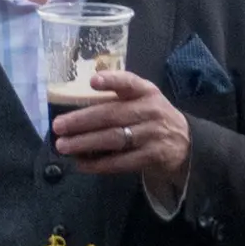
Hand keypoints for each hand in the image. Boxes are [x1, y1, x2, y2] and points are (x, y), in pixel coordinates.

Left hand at [49, 66, 188, 199]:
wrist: (186, 143)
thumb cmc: (153, 116)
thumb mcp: (144, 98)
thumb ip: (118, 94)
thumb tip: (77, 97)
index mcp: (146, 91)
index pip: (129, 82)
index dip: (111, 80)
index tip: (92, 81)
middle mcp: (150, 111)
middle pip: (111, 115)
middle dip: (81, 121)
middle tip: (58, 126)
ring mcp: (152, 135)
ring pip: (114, 139)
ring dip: (85, 143)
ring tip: (64, 146)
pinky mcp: (153, 157)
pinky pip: (122, 161)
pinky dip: (100, 164)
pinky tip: (82, 164)